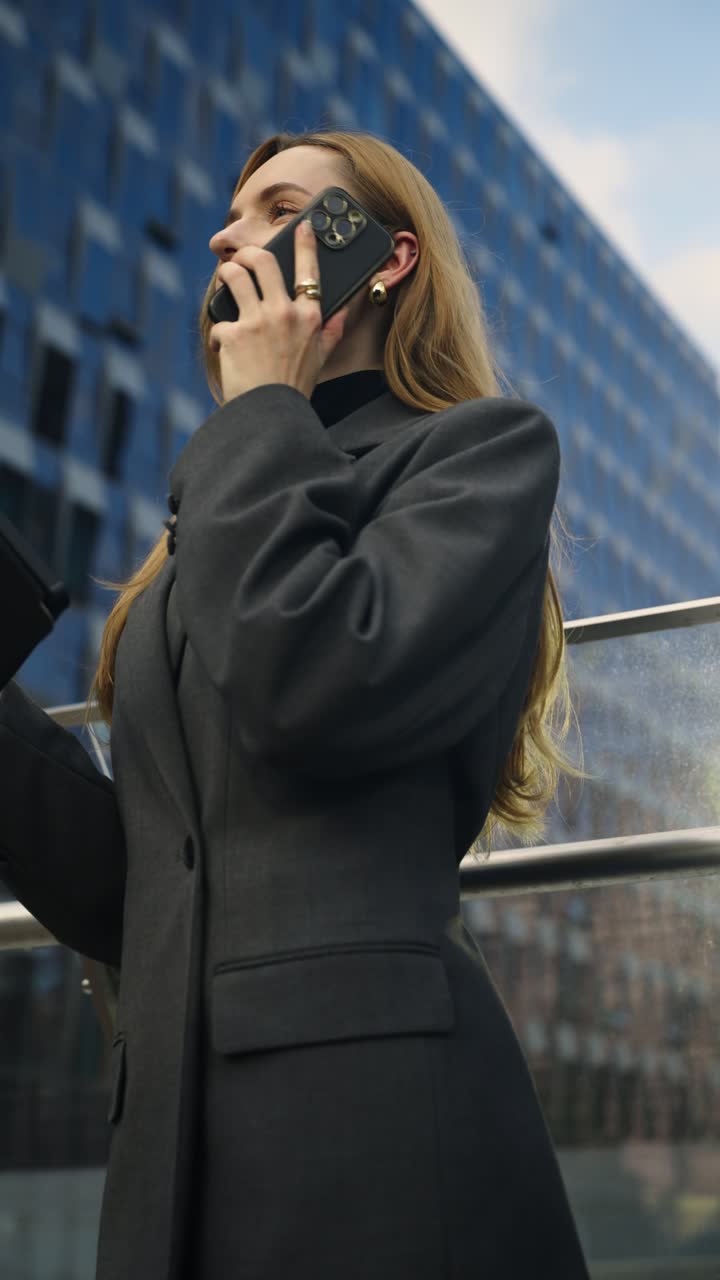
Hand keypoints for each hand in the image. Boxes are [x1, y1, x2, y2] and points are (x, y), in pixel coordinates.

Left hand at [210, 218, 349, 403]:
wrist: (272, 415)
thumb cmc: (295, 387)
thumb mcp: (322, 358)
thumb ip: (333, 330)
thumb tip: (344, 310)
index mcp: (309, 316)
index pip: (310, 271)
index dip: (305, 243)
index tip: (303, 226)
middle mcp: (285, 313)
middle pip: (263, 261)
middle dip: (249, 254)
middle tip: (243, 260)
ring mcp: (258, 321)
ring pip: (235, 276)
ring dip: (226, 277)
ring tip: (226, 285)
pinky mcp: (235, 334)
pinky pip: (220, 321)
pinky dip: (219, 336)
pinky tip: (224, 351)